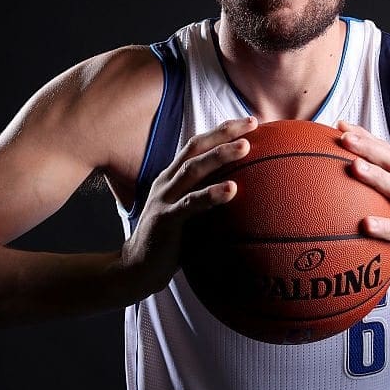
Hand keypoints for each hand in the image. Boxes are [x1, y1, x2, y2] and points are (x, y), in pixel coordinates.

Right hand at [121, 116, 256, 296]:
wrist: (137, 268)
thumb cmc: (172, 240)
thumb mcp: (190, 212)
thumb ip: (209, 198)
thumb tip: (248, 192)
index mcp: (173, 177)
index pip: (198, 145)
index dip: (222, 130)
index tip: (250, 121)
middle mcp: (167, 182)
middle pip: (196, 148)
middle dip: (224, 133)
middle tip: (252, 123)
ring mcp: (164, 199)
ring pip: (193, 169)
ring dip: (219, 156)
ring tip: (245, 147)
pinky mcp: (164, 219)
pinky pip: (190, 204)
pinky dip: (211, 194)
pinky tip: (231, 189)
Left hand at [337, 120, 389, 304]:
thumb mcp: (388, 214)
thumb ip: (367, 199)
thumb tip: (327, 190)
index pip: (386, 153)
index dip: (366, 136)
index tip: (340, 125)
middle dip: (369, 147)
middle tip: (344, 138)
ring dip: (377, 176)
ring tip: (355, 167)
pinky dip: (384, 226)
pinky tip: (365, 223)